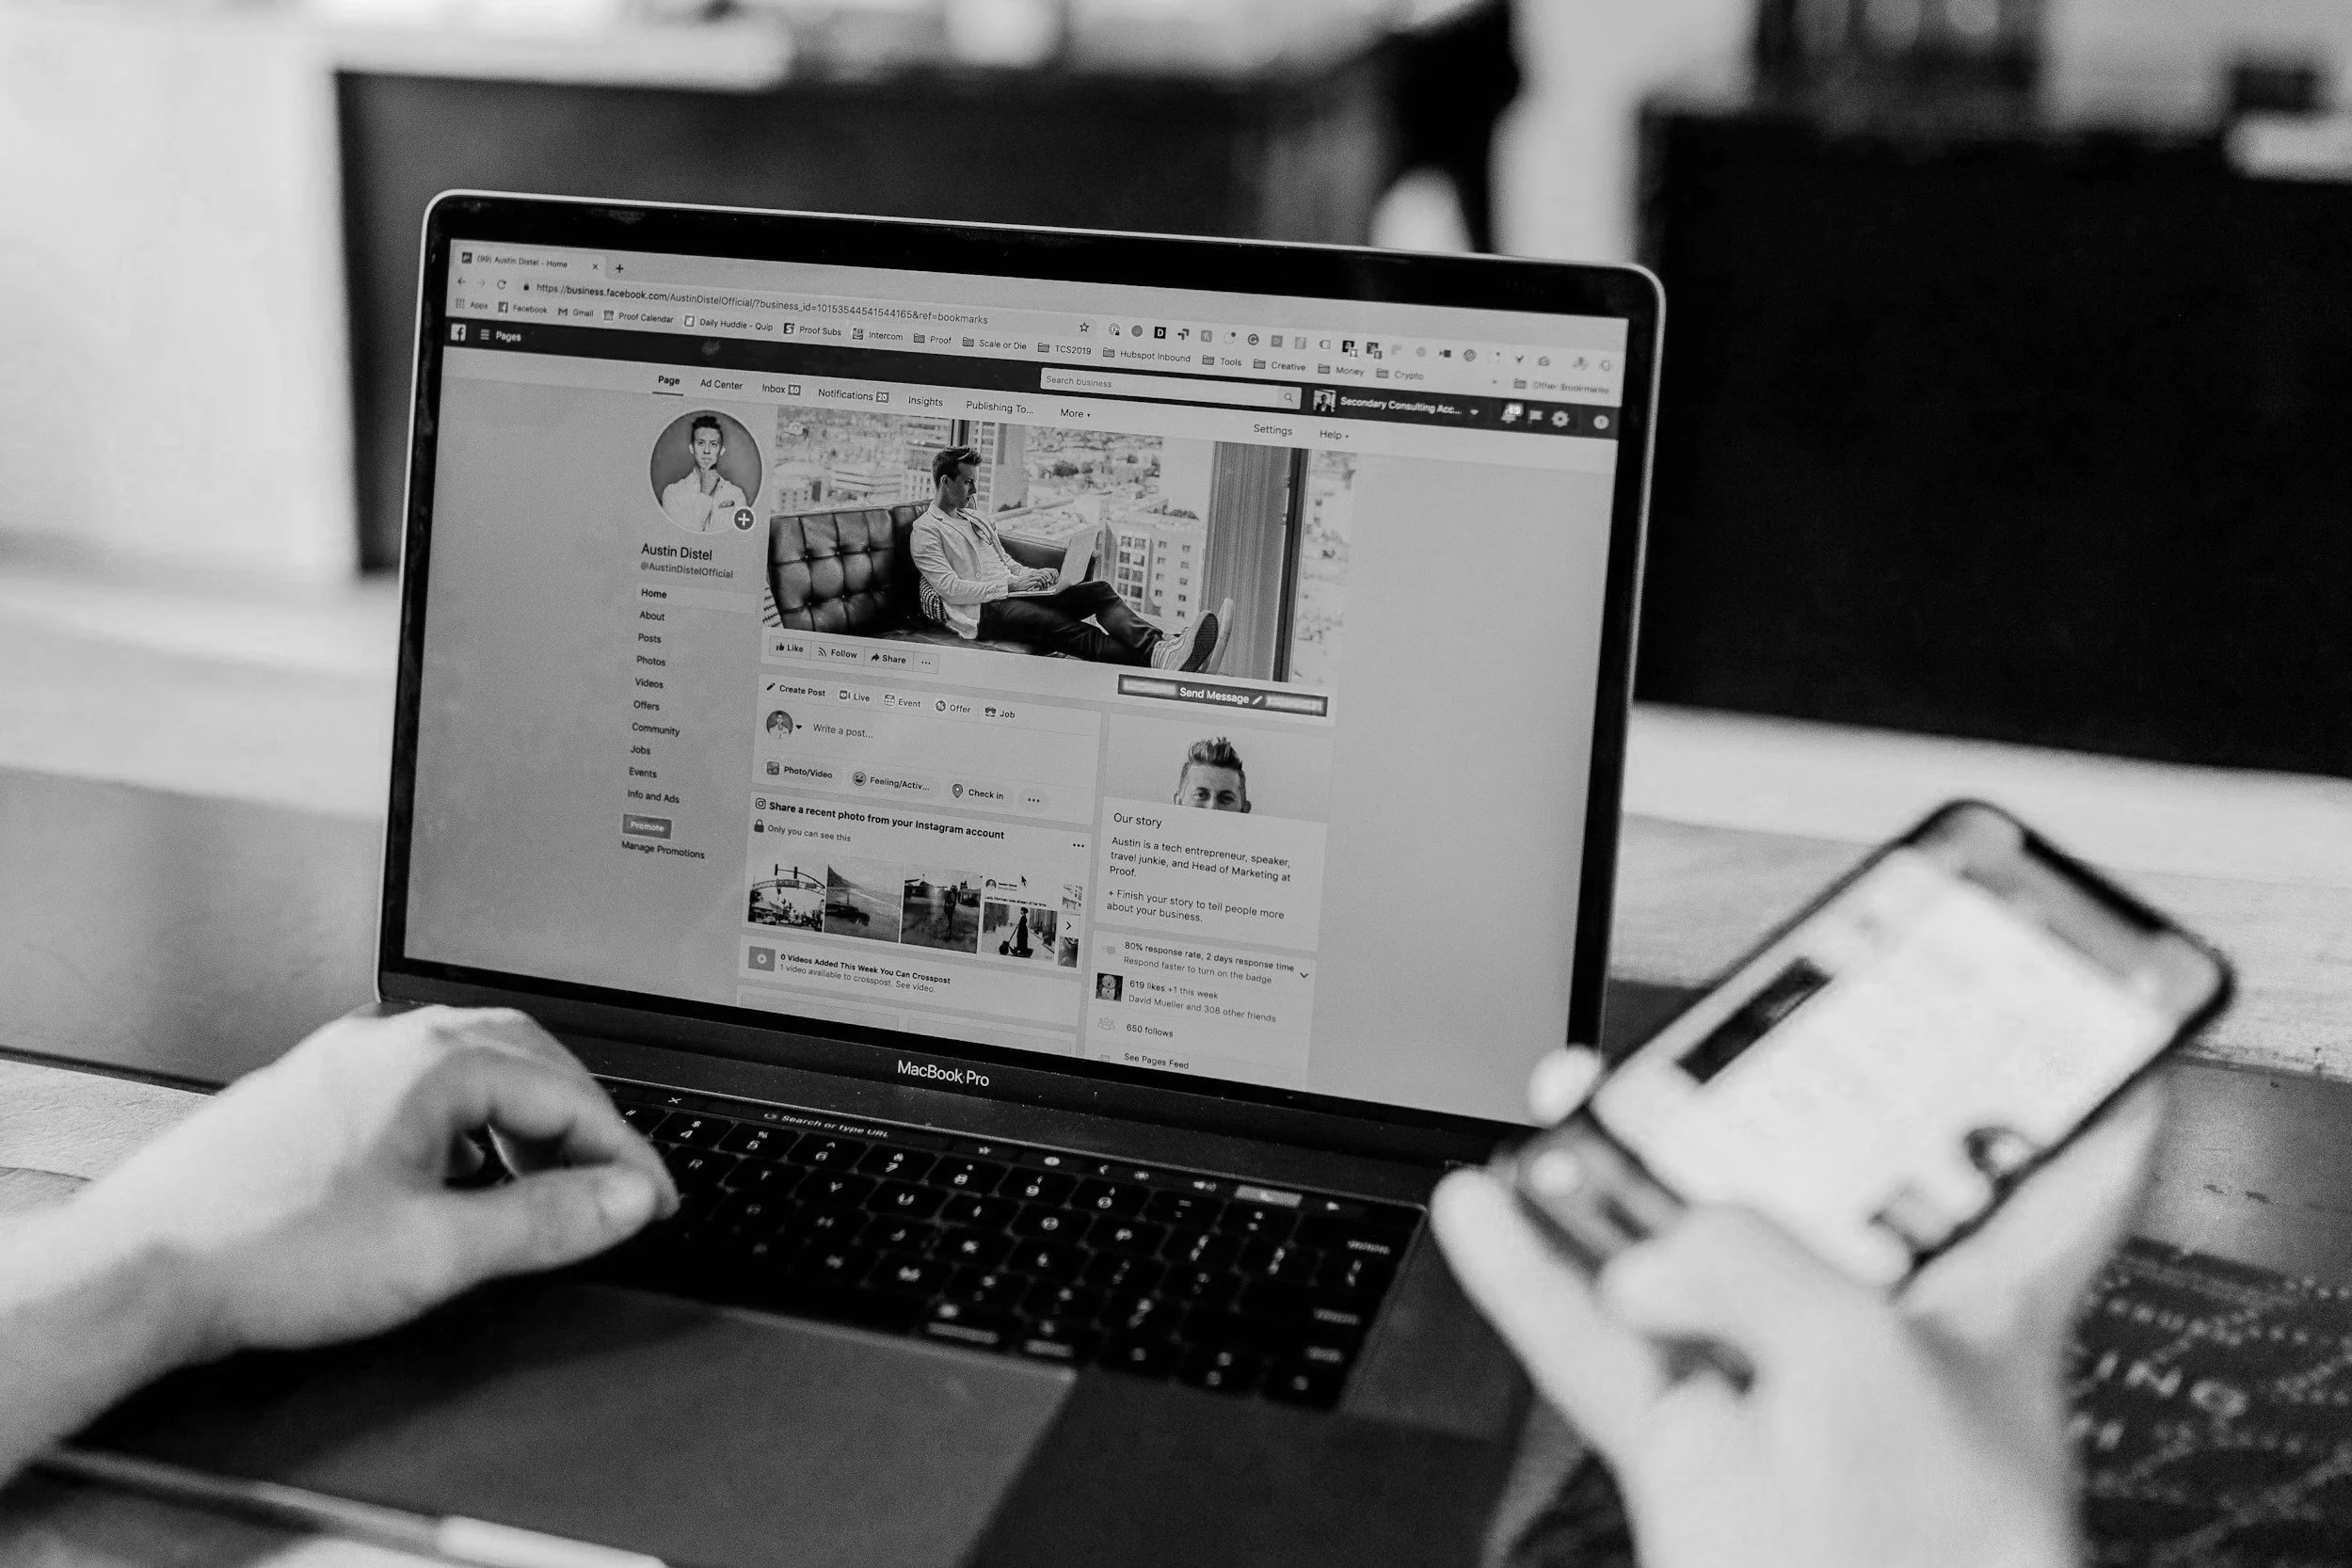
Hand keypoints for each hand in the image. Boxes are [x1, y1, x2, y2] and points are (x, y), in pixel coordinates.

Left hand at [70, 1006, 676, 1363]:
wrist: (139, 1268)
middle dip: (583, 1121)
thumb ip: (548, 1221)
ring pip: (471, 1066)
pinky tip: (459, 1180)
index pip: (568, 1092)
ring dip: (524, 1120)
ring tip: (544, 1186)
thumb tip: (625, 1198)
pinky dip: (467, 1124)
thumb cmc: (265, 1254)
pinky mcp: (313, 1092)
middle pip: (527, 1058)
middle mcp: (389, 1041)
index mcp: (431, 1061)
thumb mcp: (437, 1252)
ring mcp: (345, 1060)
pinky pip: (420, 1086)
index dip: (624, 1154)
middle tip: (615, 1183)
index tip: (653, 1200)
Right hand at [1016, 567, 1057, 591]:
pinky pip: (1037, 583)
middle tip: (1048, 584)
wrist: (1013, 584)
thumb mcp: (1028, 579)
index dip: (1047, 576)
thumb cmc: (1021, 583)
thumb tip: (1041, 582)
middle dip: (1047, 580)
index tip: (1050, 580)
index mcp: (1032, 574)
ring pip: (1041, 578)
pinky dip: (1040, 586)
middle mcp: (1032, 575)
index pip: (1043, 572)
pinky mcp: (1029, 583)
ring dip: (1044, 583)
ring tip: (1044, 587)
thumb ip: (1034, 579)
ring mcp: (1030, 579)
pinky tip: (1040, 589)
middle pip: (1043, 574)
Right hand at [1433, 1047, 2161, 1567]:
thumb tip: (1645, 1259)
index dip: (2045, 1085)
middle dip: (1735, 1109)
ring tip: (1560, 1104)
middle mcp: (1876, 1335)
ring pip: (1671, 1253)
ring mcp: (1772, 1386)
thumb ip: (1743, 1260)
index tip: (2018, 1004)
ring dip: (1603, 1182)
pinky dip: (1529, 1277)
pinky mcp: (1687, 1444)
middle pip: (1799, 1187)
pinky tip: (1487, 1211)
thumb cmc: (1943, 1548)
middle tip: (1690, 1041)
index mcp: (1983, 1304)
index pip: (2040, 1176)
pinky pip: (1588, 1340)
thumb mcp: (1861, 1348)